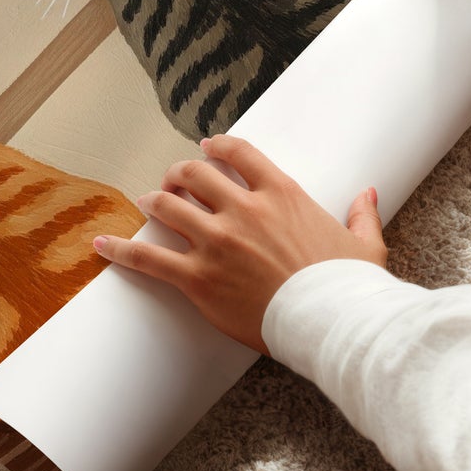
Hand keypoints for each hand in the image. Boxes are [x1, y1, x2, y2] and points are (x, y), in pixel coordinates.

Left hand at [93, 136, 385, 353]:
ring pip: (168, 206)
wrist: (332, 323)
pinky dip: (121, 250)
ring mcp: (217, 242)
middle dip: (179, 173)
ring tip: (147, 201)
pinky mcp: (199, 278)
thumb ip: (362, 214)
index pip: (239, 153)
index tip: (206, 147)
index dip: (217, 146)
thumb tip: (368, 193)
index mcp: (281, 194)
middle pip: (194, 174)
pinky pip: (149, 258)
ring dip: (154, 200)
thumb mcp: (364, 245)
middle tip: (173, 180)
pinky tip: (101, 244)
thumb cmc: (349, 287)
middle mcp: (244, 209)